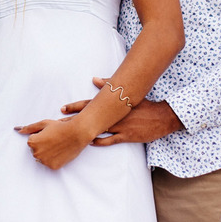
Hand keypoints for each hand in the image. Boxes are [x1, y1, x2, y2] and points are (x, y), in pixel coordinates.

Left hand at [14, 117, 93, 169]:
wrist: (76, 134)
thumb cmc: (60, 127)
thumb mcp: (43, 124)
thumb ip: (29, 128)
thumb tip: (17, 130)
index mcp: (32, 142)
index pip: (32, 141)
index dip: (41, 136)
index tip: (49, 134)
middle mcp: (36, 153)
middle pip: (35, 150)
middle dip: (42, 145)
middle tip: (54, 140)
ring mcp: (44, 161)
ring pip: (42, 157)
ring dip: (47, 153)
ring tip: (57, 145)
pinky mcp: (53, 167)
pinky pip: (49, 163)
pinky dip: (53, 159)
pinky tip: (60, 152)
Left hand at [60, 79, 183, 144]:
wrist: (162, 116)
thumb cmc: (144, 104)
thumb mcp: (128, 94)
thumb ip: (109, 85)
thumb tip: (94, 78)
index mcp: (113, 105)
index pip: (90, 104)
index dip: (75, 106)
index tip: (62, 108)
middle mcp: (114, 115)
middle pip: (90, 117)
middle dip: (74, 120)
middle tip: (58, 124)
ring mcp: (120, 126)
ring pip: (98, 129)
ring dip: (84, 132)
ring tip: (70, 135)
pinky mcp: (127, 136)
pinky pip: (111, 140)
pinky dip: (100, 141)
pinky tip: (90, 143)